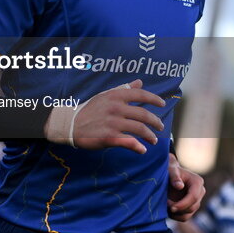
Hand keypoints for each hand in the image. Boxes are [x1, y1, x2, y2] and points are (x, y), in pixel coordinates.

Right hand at [45, 79, 164, 153]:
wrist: (71, 124)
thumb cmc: (89, 110)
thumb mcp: (105, 96)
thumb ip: (123, 89)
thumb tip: (139, 82)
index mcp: (115, 96)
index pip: (140, 95)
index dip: (154, 99)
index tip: (162, 104)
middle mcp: (116, 108)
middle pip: (143, 114)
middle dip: (155, 122)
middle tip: (160, 127)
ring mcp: (113, 123)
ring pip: (139, 129)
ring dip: (150, 136)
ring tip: (153, 140)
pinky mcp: (109, 137)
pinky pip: (129, 142)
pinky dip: (138, 147)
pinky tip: (142, 150)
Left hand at [167, 153, 204, 221]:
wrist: (168, 174)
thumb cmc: (170, 170)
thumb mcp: (170, 169)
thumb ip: (174, 176)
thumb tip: (180, 186)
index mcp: (197, 182)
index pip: (193, 197)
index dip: (183, 204)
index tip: (171, 207)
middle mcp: (200, 192)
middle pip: (192, 207)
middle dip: (178, 208)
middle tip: (165, 204)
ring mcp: (197, 200)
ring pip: (189, 214)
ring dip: (176, 213)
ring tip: (165, 206)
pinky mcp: (191, 207)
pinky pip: (185, 217)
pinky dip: (176, 217)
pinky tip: (167, 210)